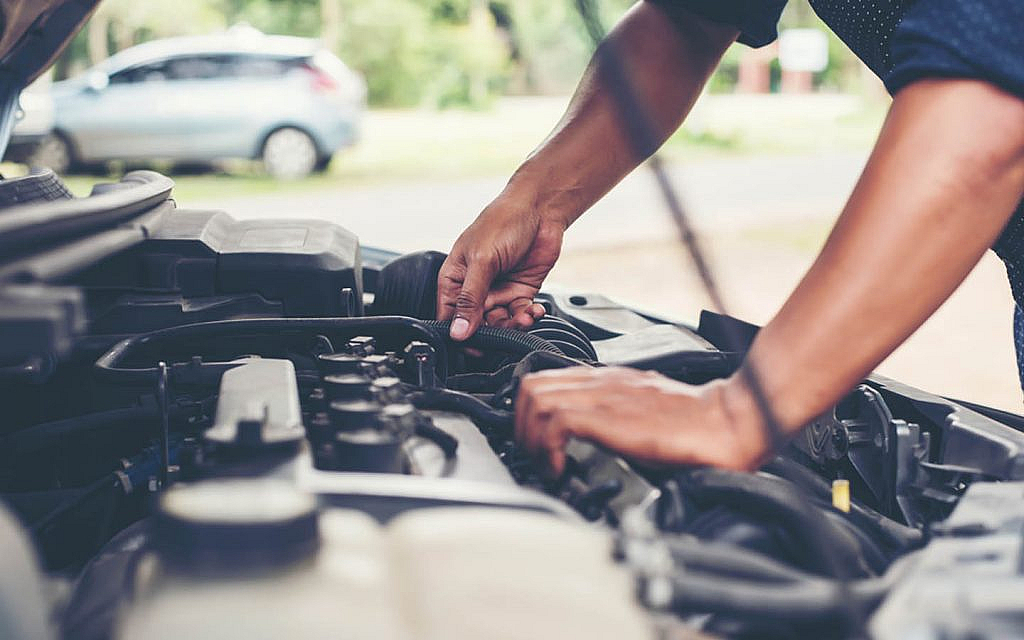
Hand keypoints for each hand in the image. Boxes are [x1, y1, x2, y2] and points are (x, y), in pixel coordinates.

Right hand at [437, 194, 564, 339]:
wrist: (539, 209)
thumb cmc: (502, 222)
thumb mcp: (482, 261)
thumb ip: (470, 298)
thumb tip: (458, 331)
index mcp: (455, 278)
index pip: (449, 316)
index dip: (459, 333)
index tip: (472, 345)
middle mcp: (475, 288)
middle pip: (476, 324)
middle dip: (491, 331)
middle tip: (504, 329)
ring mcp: (498, 290)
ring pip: (501, 323)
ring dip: (513, 326)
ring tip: (524, 317)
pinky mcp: (520, 291)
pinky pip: (520, 314)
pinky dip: (528, 317)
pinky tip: (533, 311)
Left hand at [515, 367, 767, 474]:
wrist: (727, 422)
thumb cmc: (693, 424)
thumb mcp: (642, 415)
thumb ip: (614, 418)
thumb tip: (590, 440)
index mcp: (607, 379)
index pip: (544, 381)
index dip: (528, 415)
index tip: (537, 445)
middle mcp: (601, 381)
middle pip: (530, 386)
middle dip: (520, 426)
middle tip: (535, 456)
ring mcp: (603, 396)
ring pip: (535, 399)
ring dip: (530, 438)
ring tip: (546, 464)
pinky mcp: (609, 416)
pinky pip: (556, 420)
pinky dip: (547, 447)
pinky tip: (561, 468)